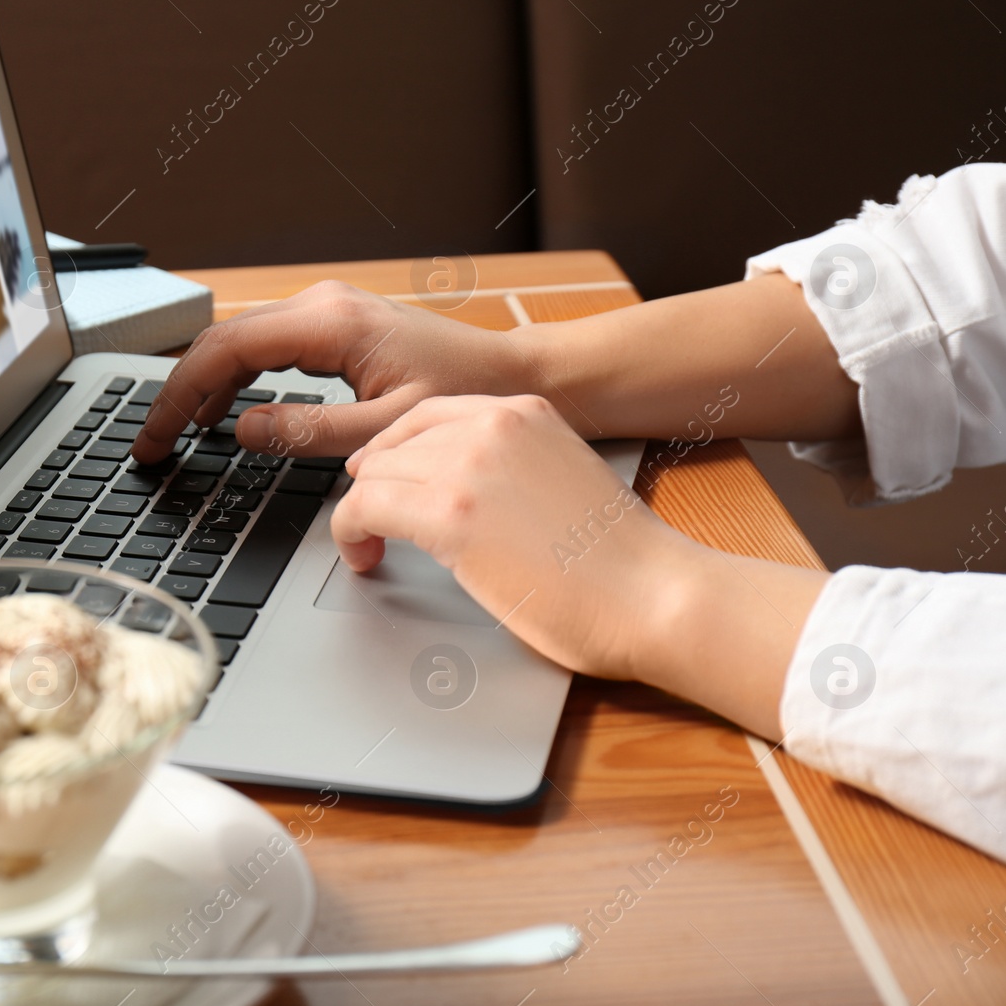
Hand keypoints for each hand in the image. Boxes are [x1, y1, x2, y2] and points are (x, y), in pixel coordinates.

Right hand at [131, 281, 530, 462]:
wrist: (510, 375)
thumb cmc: (464, 399)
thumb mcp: (384, 430)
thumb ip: (308, 432)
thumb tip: (240, 430)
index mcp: (330, 323)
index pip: (227, 350)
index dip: (180, 395)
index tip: (156, 436)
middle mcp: (322, 305)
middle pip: (223, 341)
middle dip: (180, 393)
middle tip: (150, 443)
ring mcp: (327, 310)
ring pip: (241, 342)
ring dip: (204, 386)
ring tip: (175, 433)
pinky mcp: (334, 325)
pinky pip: (267, 347)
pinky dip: (235, 379)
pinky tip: (221, 412)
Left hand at [334, 393, 828, 738]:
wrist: (655, 594)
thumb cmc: (621, 560)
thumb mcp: (563, 477)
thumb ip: (512, 466)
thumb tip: (460, 488)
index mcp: (524, 412)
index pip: (427, 414)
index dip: (393, 450)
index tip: (380, 477)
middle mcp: (492, 425)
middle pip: (392, 444)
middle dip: (374, 486)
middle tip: (371, 522)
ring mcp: (467, 466)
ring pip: (371, 476)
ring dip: (360, 513)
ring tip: (369, 545)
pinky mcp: (447, 515)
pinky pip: (361, 510)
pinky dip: (350, 535)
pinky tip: (365, 557)